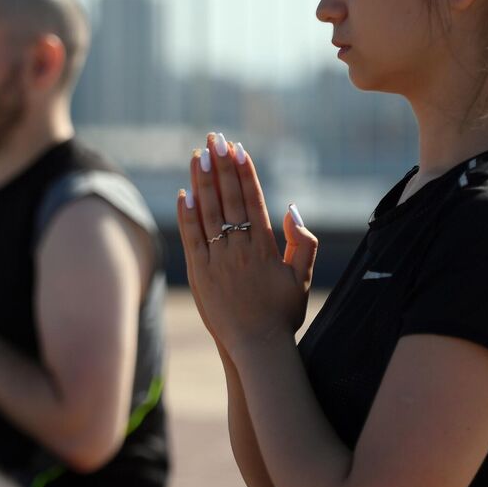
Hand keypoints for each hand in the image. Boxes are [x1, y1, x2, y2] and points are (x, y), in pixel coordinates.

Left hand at [176, 134, 317, 354]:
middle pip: (228, 199)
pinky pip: (191, 238)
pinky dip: (187, 215)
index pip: (252, 201)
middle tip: (215, 139)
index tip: (237, 148)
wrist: (256, 347)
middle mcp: (239, 250)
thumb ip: (303, 243)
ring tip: (198, 155)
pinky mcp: (199, 274)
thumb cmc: (282, 314)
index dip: (244, 172)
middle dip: (221, 166)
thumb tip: (291, 209)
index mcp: (264, 248)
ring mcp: (217, 261)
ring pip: (207, 213)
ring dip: (202, 182)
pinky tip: (184, 193)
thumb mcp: (301, 277)